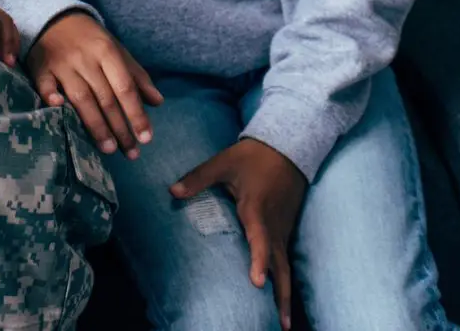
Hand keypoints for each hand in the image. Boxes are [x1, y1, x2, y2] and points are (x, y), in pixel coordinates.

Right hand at [23, 11, 161, 158]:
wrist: (55, 18)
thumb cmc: (91, 40)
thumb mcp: (117, 50)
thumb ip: (136, 76)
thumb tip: (157, 102)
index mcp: (107, 52)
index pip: (125, 88)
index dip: (136, 114)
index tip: (146, 138)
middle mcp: (86, 59)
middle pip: (105, 98)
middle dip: (119, 128)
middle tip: (130, 152)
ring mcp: (62, 64)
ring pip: (81, 98)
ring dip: (95, 125)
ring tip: (108, 149)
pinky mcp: (41, 69)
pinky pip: (45, 85)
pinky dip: (50, 97)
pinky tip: (59, 110)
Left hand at [173, 139, 308, 327]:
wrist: (288, 146)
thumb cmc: (253, 156)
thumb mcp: (224, 162)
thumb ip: (198, 178)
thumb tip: (171, 192)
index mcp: (257, 210)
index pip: (259, 240)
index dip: (259, 262)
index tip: (257, 283)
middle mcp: (273, 225)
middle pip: (279, 265)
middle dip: (280, 295)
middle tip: (282, 325)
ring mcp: (283, 228)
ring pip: (286, 266)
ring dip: (285, 294)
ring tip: (285, 323)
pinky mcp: (286, 228)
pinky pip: (286, 259)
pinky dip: (285, 280)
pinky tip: (282, 298)